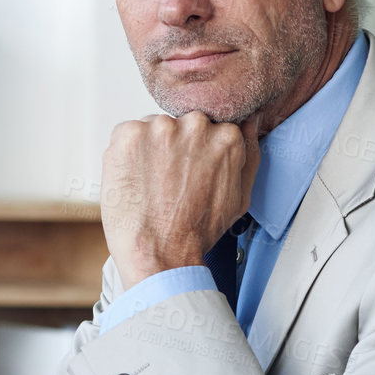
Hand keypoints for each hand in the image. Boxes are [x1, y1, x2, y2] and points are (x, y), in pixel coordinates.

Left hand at [100, 112, 259, 286]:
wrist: (161, 253)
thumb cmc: (197, 231)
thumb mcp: (239, 196)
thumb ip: (248, 154)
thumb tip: (248, 122)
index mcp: (226, 135)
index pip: (208, 128)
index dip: (194, 152)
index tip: (187, 171)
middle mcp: (195, 124)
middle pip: (180, 125)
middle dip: (173, 148)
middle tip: (168, 182)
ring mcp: (160, 127)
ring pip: (153, 129)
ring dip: (149, 150)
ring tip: (150, 185)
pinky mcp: (129, 134)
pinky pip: (126, 135)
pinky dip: (126, 155)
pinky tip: (135, 180)